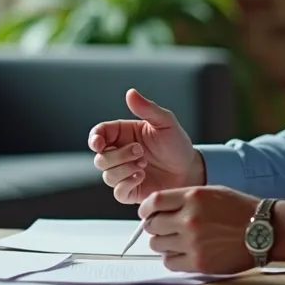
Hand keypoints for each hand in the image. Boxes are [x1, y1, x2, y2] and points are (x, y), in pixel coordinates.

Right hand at [87, 89, 202, 203]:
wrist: (190, 169)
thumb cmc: (177, 144)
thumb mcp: (165, 122)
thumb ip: (147, 108)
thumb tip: (130, 93)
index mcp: (122, 135)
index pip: (98, 135)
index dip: (94, 139)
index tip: (98, 144)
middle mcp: (119, 154)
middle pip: (100, 158)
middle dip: (117, 156)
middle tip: (140, 151)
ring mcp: (124, 173)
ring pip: (107, 175)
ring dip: (124, 169)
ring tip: (144, 164)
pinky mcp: (131, 191)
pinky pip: (118, 192)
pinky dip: (127, 184)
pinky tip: (141, 176)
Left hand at [138, 185, 258, 274]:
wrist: (264, 230)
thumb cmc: (240, 210)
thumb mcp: (211, 192)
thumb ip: (183, 198)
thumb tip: (157, 208)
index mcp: (192, 197)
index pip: (153, 202)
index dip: (145, 209)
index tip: (146, 213)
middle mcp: (189, 219)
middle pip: (152, 225)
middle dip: (154, 227)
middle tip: (163, 229)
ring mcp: (193, 242)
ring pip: (157, 245)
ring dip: (162, 243)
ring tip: (175, 241)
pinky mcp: (199, 262)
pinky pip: (169, 262)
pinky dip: (171, 258)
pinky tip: (181, 253)